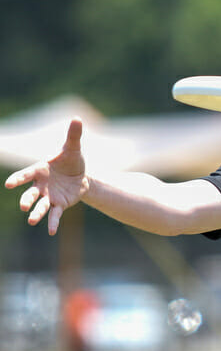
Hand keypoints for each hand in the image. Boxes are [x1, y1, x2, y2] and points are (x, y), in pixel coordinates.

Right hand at [4, 117, 87, 234]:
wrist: (81, 175)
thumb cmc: (72, 160)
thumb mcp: (74, 148)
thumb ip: (73, 136)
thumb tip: (77, 118)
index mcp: (40, 170)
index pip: (27, 174)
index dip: (19, 178)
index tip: (9, 184)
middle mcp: (41, 185)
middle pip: (31, 193)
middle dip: (27, 199)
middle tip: (24, 206)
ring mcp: (49, 196)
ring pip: (40, 205)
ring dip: (36, 213)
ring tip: (32, 221)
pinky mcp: (59, 204)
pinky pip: (54, 214)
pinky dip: (52, 223)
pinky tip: (50, 232)